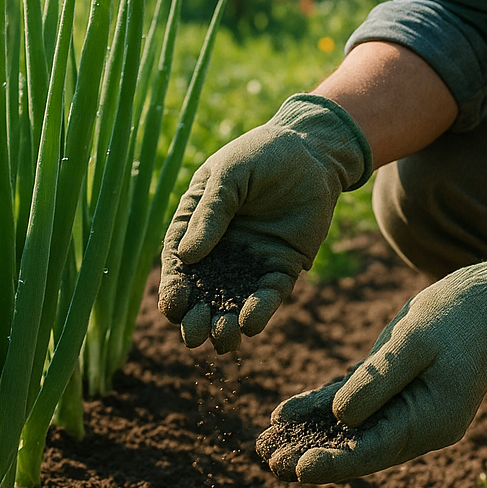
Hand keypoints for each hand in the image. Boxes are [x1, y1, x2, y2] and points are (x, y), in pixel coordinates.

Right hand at [158, 94, 370, 352]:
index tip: (174, 306)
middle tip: (196, 333)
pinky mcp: (283, 267)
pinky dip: (259, 312)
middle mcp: (219, 252)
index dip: (173, 290)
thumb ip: (211, 213)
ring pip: (233, 305)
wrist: (312, 150)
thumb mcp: (229, 175)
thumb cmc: (261, 154)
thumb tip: (187, 257)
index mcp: (195, 228)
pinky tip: (250, 323)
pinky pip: (269, 296)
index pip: (178, 267)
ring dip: (225, 326)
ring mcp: (251, 263)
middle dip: (196, 319)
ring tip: (224, 337)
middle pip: (202, 296)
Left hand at [257, 233, 486, 482]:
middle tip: (269, 460)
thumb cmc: (458, 317)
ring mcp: (407, 409)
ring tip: (268, 445)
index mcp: (430, 422)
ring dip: (310, 435)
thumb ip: (378, 380)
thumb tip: (339, 417)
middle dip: (313, 454)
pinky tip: (287, 412)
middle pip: (358, 447)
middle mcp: (418, 425)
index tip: (298, 469)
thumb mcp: (414, 343)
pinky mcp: (394, 389)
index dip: (334, 462)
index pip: (374, 450)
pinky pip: (353, 404)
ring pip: (350, 429)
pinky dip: (320, 408)